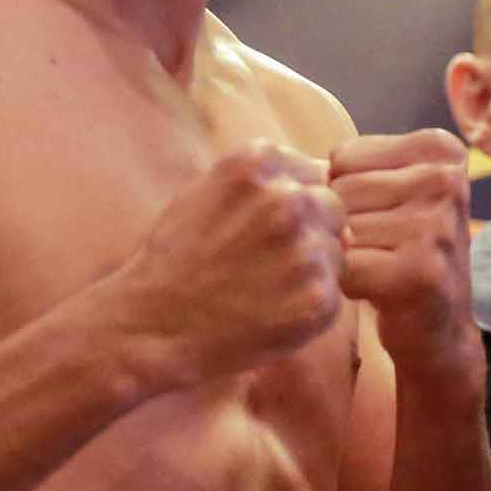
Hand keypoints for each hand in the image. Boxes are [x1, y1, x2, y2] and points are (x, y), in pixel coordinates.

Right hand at [111, 142, 348, 386]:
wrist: (153, 326)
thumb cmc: (174, 259)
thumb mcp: (204, 192)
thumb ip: (261, 179)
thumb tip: (324, 176)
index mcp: (258, 164)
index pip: (310, 172)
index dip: (293, 204)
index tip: (266, 229)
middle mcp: (287, 199)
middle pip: (332, 207)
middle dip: (312, 231)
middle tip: (270, 263)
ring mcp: (306, 249)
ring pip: (337, 252)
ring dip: (313, 269)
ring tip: (265, 288)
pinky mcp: (318, 298)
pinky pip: (334, 294)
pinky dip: (310, 306)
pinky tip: (271, 312)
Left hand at [330, 129, 479, 381]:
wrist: (440, 327)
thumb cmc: (404, 252)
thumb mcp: (392, 194)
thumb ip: (352, 171)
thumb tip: (297, 171)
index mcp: (439, 151)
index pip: (344, 157)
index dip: (346, 194)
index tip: (381, 216)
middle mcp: (446, 180)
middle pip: (341, 191)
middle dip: (344, 226)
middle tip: (378, 249)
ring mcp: (437, 224)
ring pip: (341, 228)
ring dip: (346, 255)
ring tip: (378, 267)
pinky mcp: (421, 269)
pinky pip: (347, 265)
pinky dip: (348, 283)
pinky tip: (376, 289)